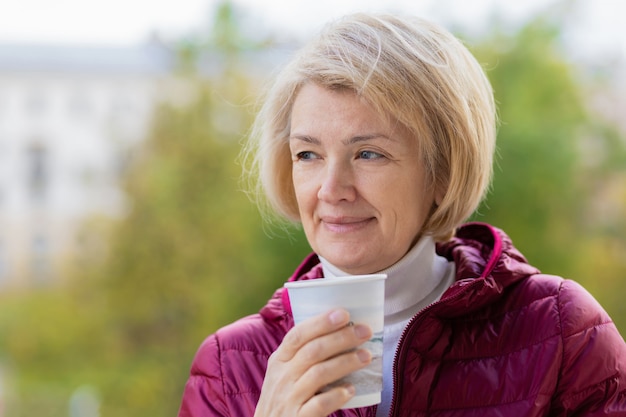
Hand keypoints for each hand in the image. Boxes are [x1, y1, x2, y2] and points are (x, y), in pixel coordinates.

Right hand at [254, 308, 372, 416]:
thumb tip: (340, 332)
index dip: (320, 323)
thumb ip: (303, 356)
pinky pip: (319, 405)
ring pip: (318, 374)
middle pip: (312, 351)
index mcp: (279, 361)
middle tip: (365, 332)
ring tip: (366, 356)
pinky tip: (350, 389)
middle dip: (341, 338)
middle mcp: (282, 377)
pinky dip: (336, 395)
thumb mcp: (284, 374)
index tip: (344, 314)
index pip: (298, 335)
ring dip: (345, 362)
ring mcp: (289, 399)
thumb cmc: (283, 399)